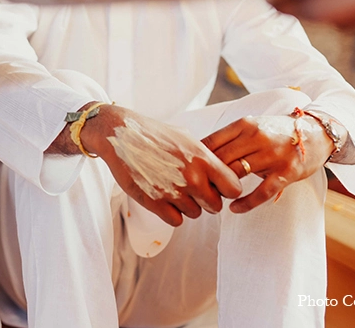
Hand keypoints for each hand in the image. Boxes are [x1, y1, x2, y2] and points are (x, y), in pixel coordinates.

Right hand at [82, 106, 242, 226]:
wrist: (120, 135)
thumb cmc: (154, 134)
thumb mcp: (186, 137)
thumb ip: (205, 156)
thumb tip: (221, 170)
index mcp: (203, 159)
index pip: (234, 189)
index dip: (226, 189)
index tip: (216, 185)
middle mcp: (192, 177)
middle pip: (215, 206)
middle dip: (206, 200)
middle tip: (192, 189)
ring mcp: (173, 192)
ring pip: (194, 214)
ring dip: (187, 206)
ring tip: (173, 188)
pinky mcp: (155, 202)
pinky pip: (176, 220)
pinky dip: (171, 213)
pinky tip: (164, 197)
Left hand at [201, 113, 333, 212]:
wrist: (316, 133)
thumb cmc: (276, 132)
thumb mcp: (252, 126)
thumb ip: (230, 137)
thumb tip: (198, 152)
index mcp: (245, 124)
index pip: (211, 142)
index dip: (197, 159)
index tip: (191, 171)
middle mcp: (257, 137)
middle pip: (221, 159)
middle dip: (207, 176)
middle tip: (199, 188)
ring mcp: (272, 155)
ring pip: (237, 174)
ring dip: (223, 188)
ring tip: (214, 197)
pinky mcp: (285, 172)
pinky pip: (261, 192)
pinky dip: (245, 203)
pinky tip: (234, 208)